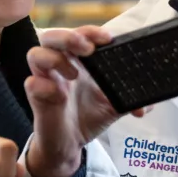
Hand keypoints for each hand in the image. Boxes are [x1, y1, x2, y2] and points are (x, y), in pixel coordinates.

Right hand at [24, 26, 147, 176]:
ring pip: (35, 54)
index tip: (107, 39)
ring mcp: (46, 80)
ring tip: (73, 74)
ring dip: (54, 58)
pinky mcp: (37, 99)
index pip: (78, 34)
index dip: (90, 31)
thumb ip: (131, 99)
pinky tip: (58, 95)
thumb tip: (146, 105)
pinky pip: (31, 84)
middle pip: (51, 36)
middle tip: (87, 49)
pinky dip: (43, 85)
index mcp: (78, 60)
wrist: (71, 145)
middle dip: (68, 37)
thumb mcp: (114, 105)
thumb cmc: (89, 116)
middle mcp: (59, 65)